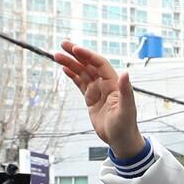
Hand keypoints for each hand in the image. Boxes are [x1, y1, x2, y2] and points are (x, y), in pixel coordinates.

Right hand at [54, 41, 145, 158]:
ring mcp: (97, 90)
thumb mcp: (127, 108)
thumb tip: (125, 73)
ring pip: (82, 72)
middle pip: (88, 64)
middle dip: (76, 54)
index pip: (99, 64)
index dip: (87, 55)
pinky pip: (80, 83)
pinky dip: (72, 75)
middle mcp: (105, 83)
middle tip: (62, 44)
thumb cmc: (126, 125)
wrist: (121, 139)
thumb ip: (126, 90)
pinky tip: (64, 68)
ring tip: (57, 56)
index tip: (75, 49)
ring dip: (70, 63)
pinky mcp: (91, 98)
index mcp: (113, 83)